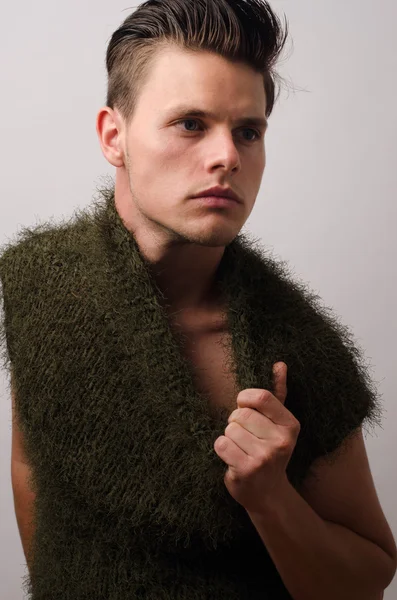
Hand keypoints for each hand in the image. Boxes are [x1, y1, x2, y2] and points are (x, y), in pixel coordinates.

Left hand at [213, 362, 299, 513]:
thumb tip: (280, 364)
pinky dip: (222, 450)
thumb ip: (278, 392)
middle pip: (240, 414)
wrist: (268, 493)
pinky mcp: (247, 470)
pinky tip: (233, 459)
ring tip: (241, 449)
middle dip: (235, 423)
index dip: (245, 400)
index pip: (260, 397)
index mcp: (290, 425)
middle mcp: (281, 441)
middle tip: (245, 436)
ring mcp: (264, 457)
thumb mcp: (278, 423)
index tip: (245, 409)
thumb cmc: (269, 450)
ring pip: (229, 430)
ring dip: (229, 438)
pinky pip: (221, 444)